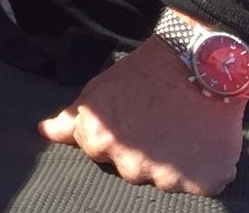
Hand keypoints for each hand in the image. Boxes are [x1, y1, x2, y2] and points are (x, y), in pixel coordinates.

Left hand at [38, 34, 245, 196]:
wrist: (199, 62)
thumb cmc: (147, 73)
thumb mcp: (100, 90)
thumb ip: (71, 119)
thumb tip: (44, 132)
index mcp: (100, 143)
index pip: (100, 153)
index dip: (118, 134)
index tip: (132, 117)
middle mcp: (131, 167)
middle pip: (134, 170)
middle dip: (144, 153)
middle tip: (158, 123)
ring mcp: (168, 178)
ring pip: (167, 180)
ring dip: (174, 163)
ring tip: (181, 129)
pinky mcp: (203, 183)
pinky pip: (201, 185)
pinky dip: (204, 169)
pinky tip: (202, 140)